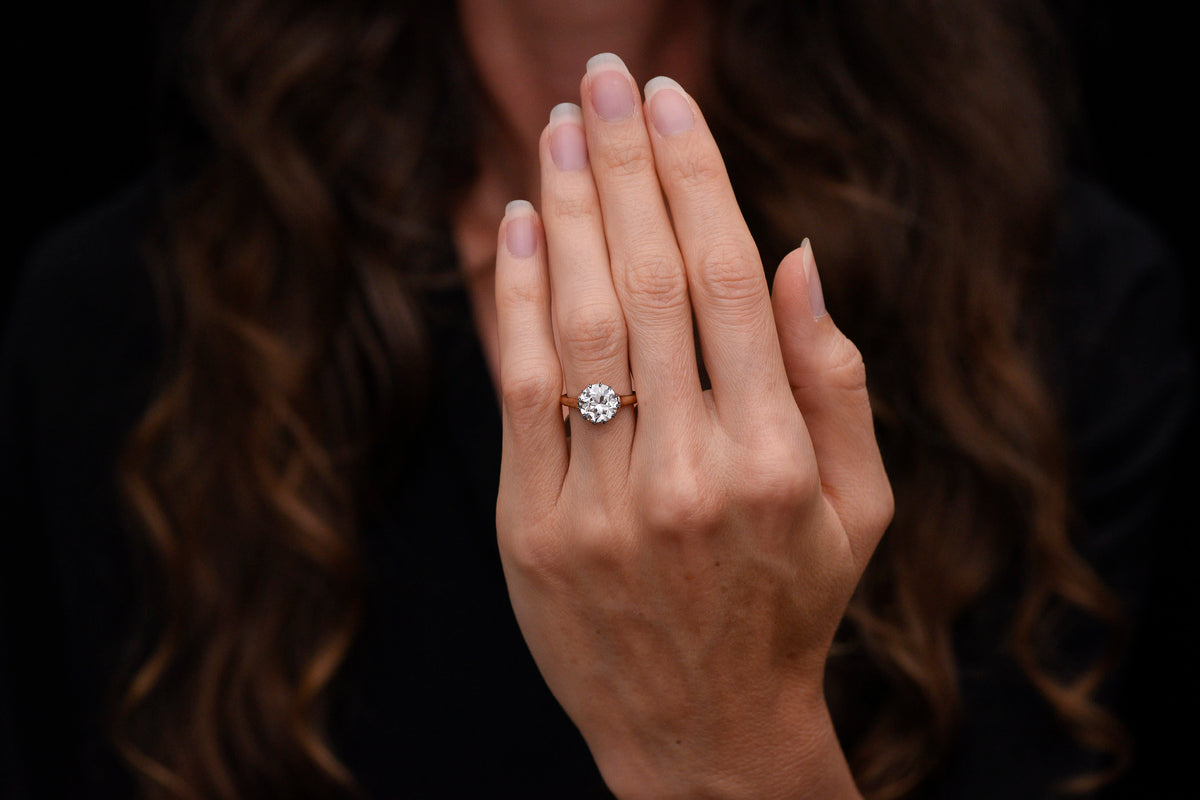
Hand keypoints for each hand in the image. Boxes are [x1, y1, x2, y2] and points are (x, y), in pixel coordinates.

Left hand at [493, 53, 891, 798]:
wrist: (701, 733)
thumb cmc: (790, 605)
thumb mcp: (856, 507)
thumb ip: (834, 380)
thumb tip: (795, 254)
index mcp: (776, 461)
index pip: (725, 282)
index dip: (694, 179)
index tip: (670, 102)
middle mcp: (690, 474)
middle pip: (647, 282)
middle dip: (625, 165)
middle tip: (604, 78)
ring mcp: (603, 504)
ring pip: (579, 324)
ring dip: (568, 211)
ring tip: (560, 128)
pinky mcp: (536, 529)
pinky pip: (524, 389)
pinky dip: (518, 296)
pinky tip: (522, 222)